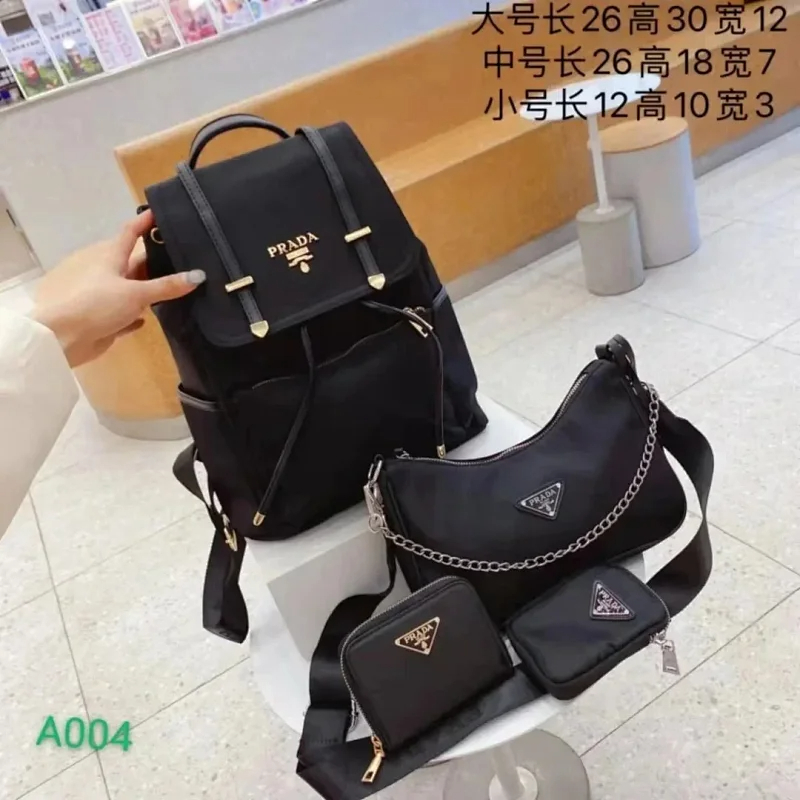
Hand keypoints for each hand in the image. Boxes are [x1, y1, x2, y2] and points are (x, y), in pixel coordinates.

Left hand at [32, 210, 204, 367]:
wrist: (64, 338)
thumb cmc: (97, 305)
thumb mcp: (136, 293)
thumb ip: (167, 286)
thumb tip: (199, 275)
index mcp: (111, 259)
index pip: (130, 233)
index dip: (144, 222)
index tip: (159, 212)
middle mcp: (109, 275)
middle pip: (136, 263)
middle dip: (157, 261)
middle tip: (185, 257)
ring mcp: (107, 298)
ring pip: (134, 289)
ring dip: (152, 290)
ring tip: (180, 287)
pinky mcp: (107, 319)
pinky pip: (128, 313)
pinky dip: (139, 313)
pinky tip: (154, 316)